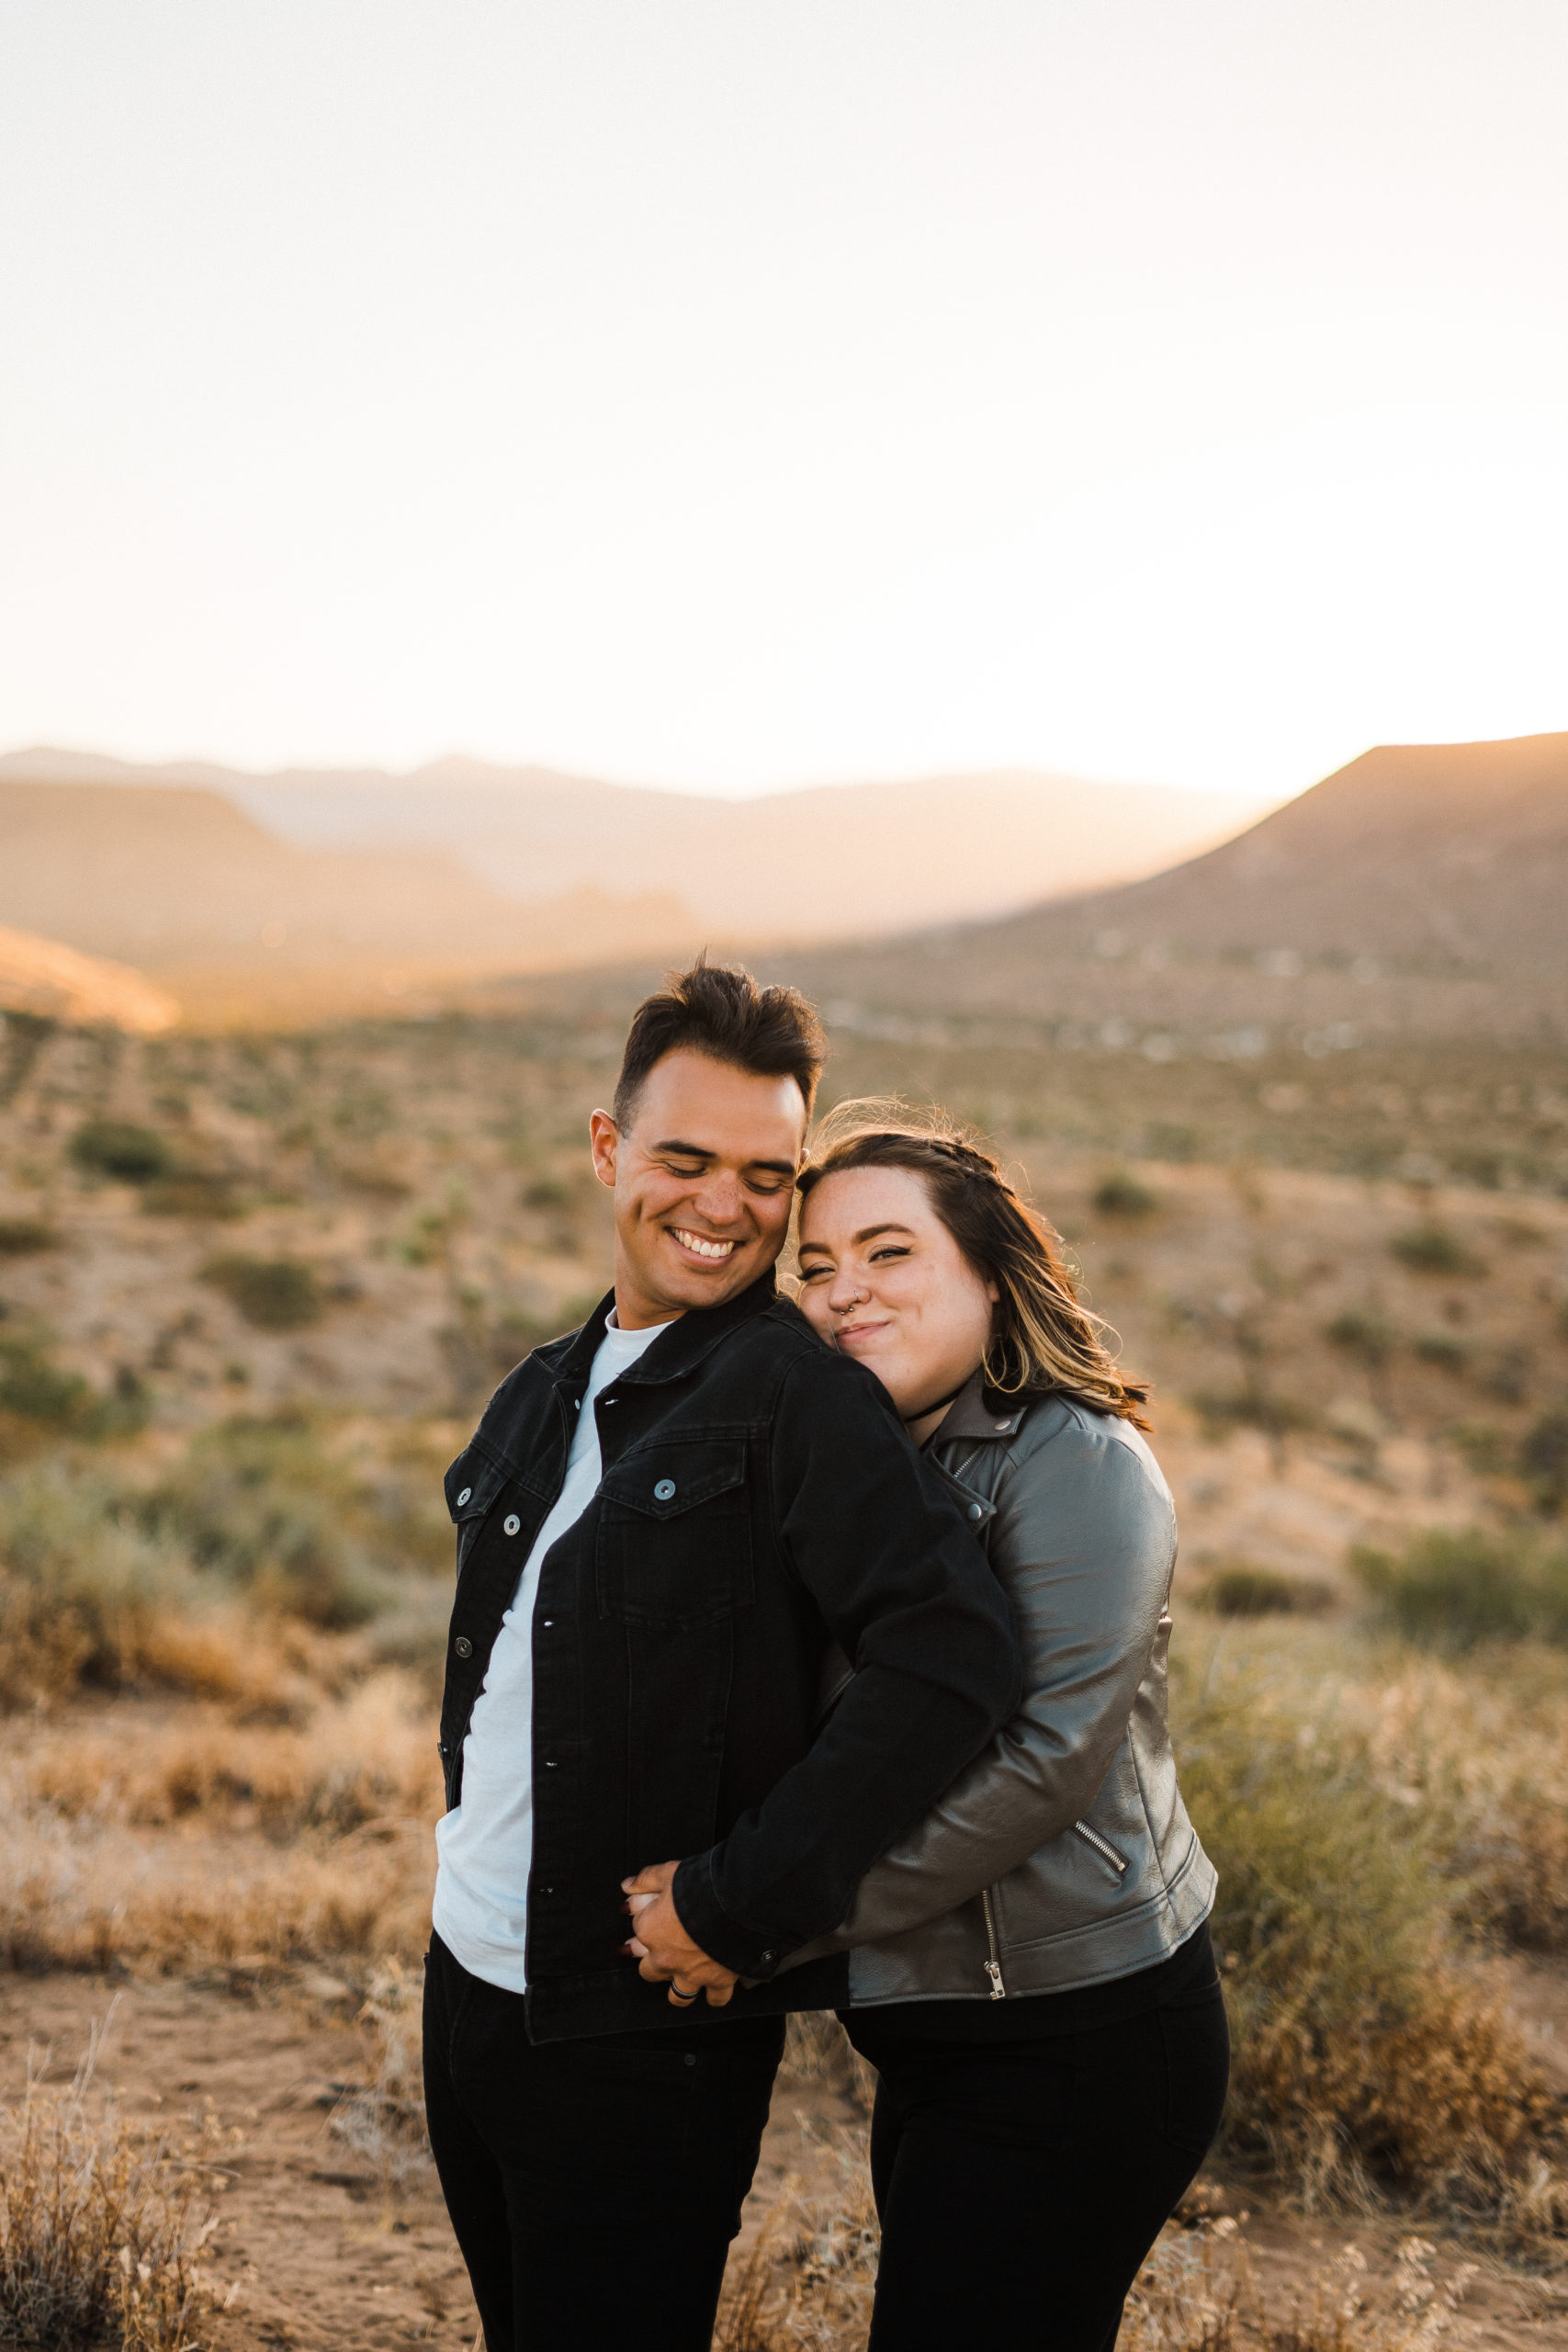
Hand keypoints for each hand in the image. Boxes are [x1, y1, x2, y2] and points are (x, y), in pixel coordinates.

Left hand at [621, 1861, 739, 2008]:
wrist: (738, 1902)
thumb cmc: (702, 1885)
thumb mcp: (669, 1872)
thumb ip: (646, 1879)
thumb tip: (627, 1886)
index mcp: (649, 1930)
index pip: (637, 1927)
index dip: (647, 1916)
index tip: (657, 1911)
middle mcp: (665, 1958)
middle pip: (648, 1970)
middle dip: (654, 1960)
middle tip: (667, 1947)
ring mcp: (691, 1974)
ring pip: (678, 1995)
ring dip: (680, 1986)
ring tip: (686, 1974)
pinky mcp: (718, 1981)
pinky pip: (715, 1998)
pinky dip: (716, 1993)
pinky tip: (717, 1985)